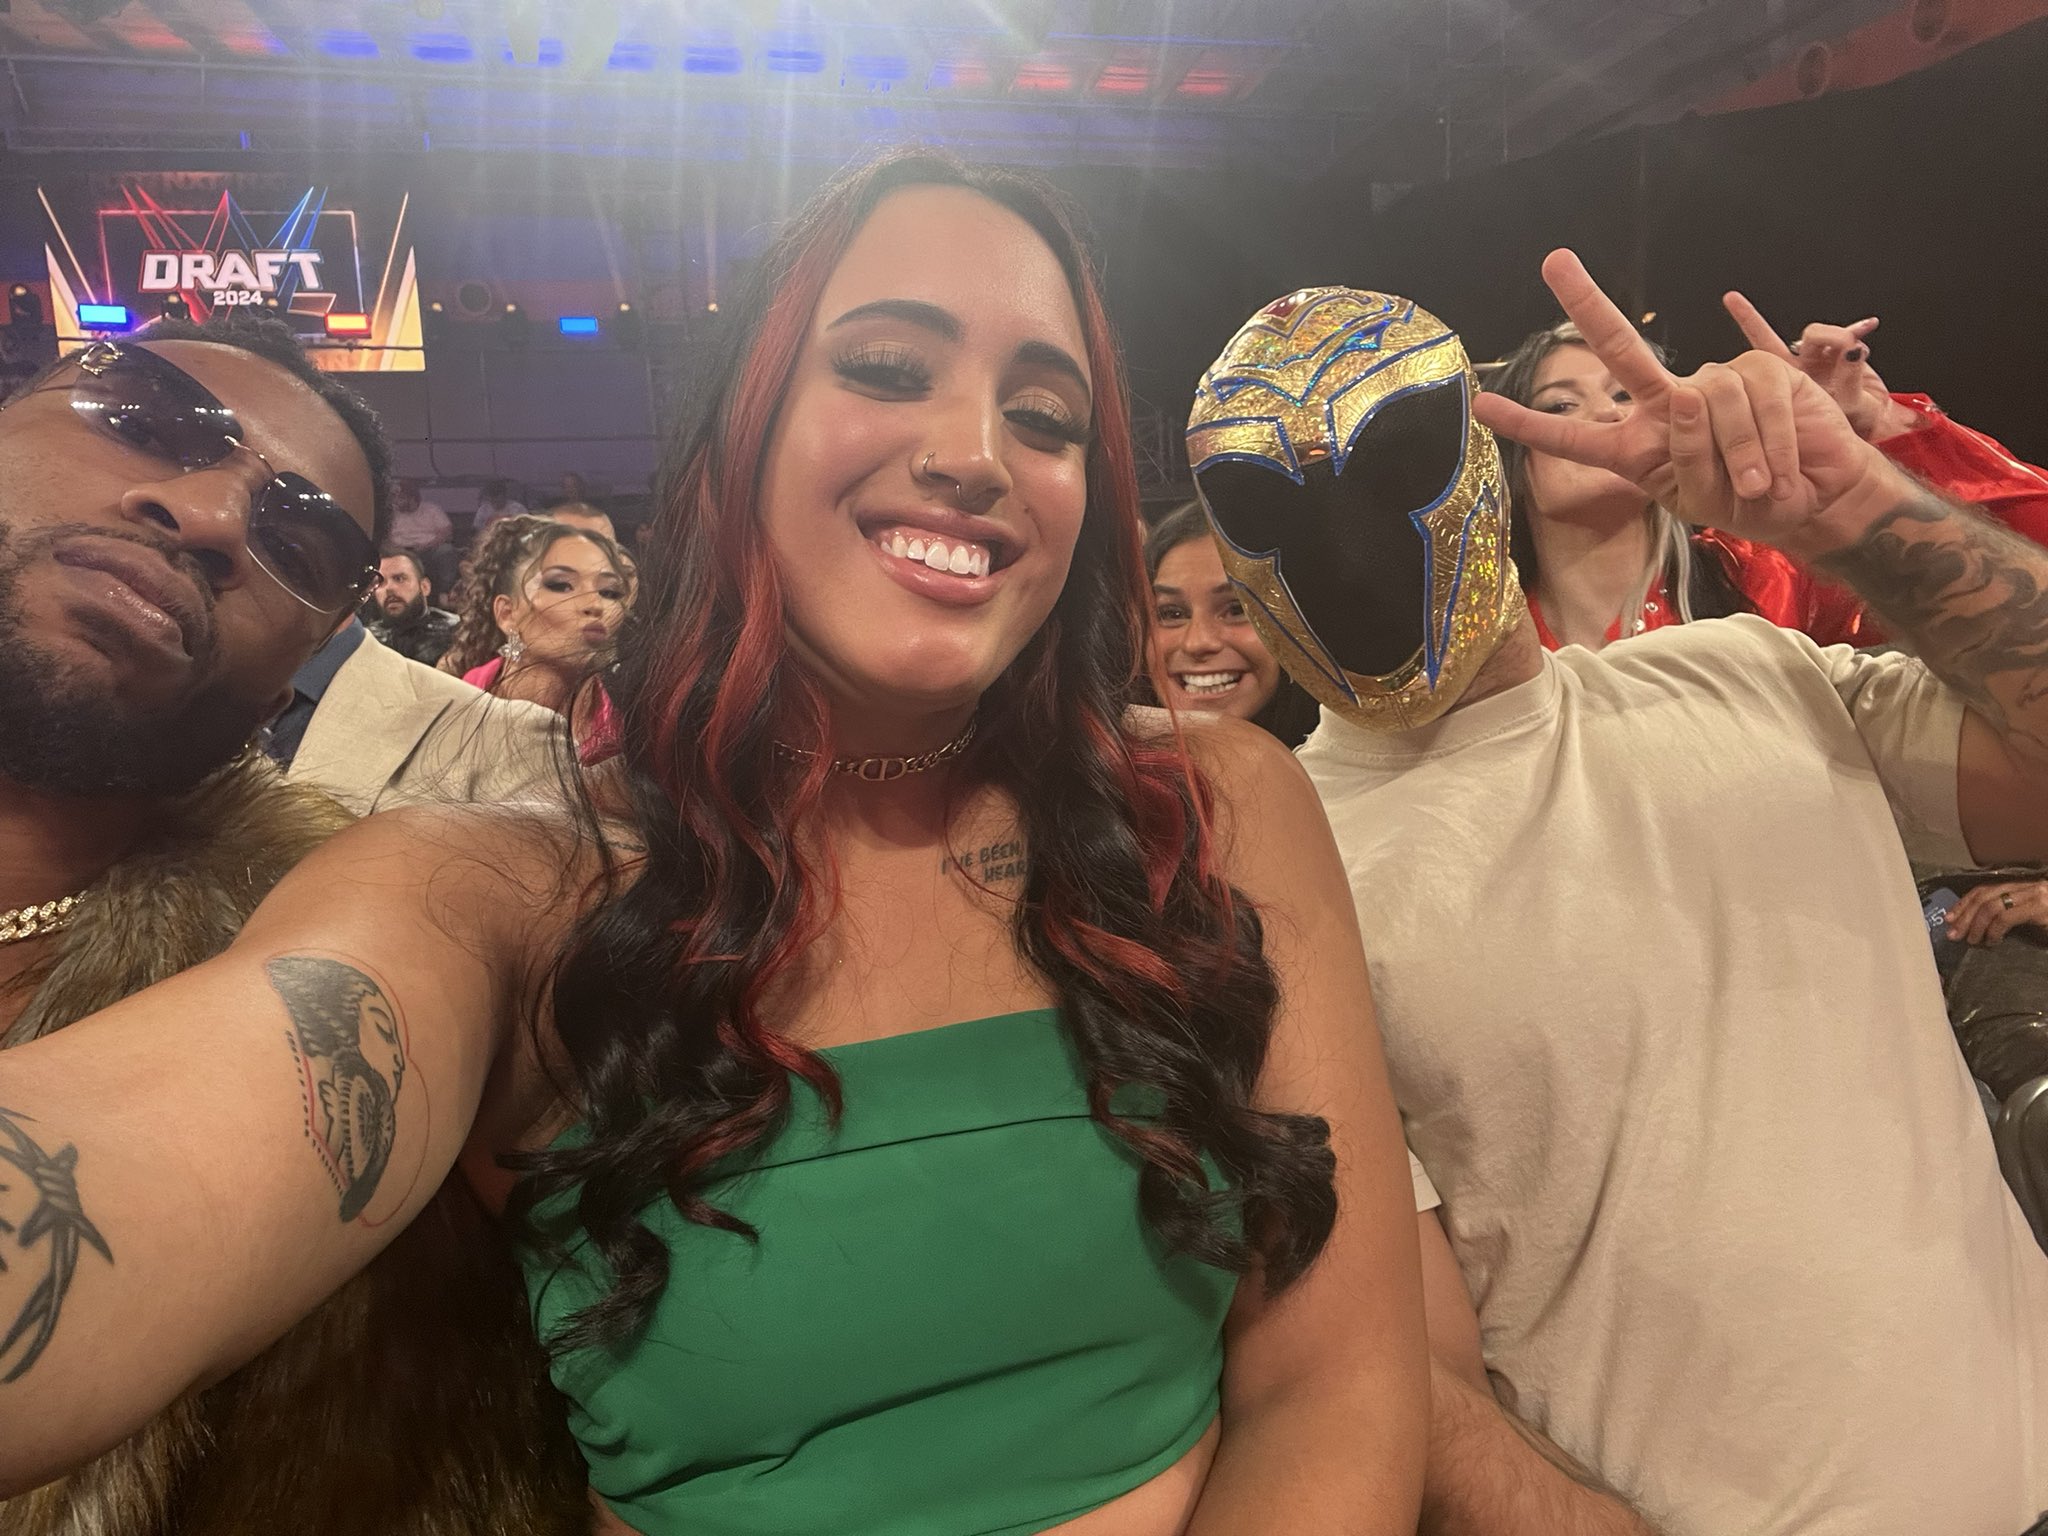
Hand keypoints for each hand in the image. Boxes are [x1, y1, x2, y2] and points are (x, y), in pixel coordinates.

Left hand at [1471, 250, 1915, 560]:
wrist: (1813, 499)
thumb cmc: (1751, 504)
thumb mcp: (1703, 502)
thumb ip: (1684, 461)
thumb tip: (1681, 397)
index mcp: (1636, 447)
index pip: (1575, 437)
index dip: (1530, 424)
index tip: (1482, 403)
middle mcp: (1665, 405)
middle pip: (1620, 350)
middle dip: (1586, 304)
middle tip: (1554, 260)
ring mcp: (1712, 382)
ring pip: (1704, 400)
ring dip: (1738, 456)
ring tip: (1758, 486)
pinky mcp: (1761, 367)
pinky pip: (1754, 400)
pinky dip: (1770, 444)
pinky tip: (1779, 468)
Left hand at [1945, 880, 2047, 945]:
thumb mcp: (2031, 917)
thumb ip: (2010, 916)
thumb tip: (1978, 927)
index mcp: (2024, 887)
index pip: (1985, 889)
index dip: (1965, 903)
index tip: (1949, 918)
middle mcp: (2028, 887)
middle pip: (1984, 896)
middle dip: (1964, 915)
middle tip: (1953, 933)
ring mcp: (2036, 896)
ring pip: (1992, 905)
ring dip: (1975, 924)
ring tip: (1971, 941)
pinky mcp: (2041, 908)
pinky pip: (2007, 917)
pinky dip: (1994, 930)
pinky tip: (1993, 942)